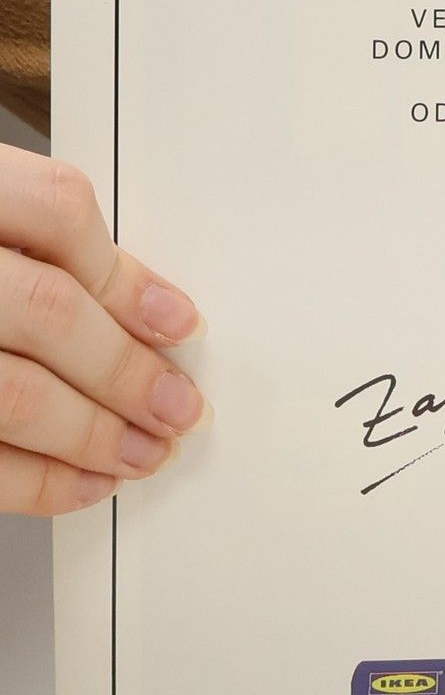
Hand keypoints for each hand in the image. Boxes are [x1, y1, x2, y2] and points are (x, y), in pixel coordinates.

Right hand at [0, 147, 206, 514]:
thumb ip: (25, 242)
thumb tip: (143, 312)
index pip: (52, 210)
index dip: (125, 275)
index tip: (178, 322)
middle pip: (43, 308)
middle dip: (126, 369)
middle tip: (178, 406)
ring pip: (12, 390)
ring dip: (95, 433)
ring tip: (143, 452)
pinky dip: (37, 481)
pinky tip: (83, 484)